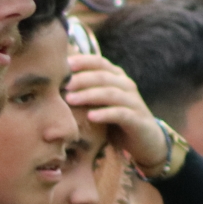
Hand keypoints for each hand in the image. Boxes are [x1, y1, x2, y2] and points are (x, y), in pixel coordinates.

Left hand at [64, 53, 166, 169]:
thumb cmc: (116, 122)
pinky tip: (91, 116)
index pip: (99, 62)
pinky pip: (121, 114)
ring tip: (71, 99)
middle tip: (63, 85)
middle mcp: (126, 86)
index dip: (82, 61)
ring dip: (89, 95)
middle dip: (81, 79)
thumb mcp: (101, 104)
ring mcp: (134, 102)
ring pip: (111, 93)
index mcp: (117, 77)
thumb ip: (85, 92)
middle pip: (103, 76)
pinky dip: (105, 113)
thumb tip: (55, 84)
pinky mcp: (138, 120)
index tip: (63, 65)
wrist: (147, 142)